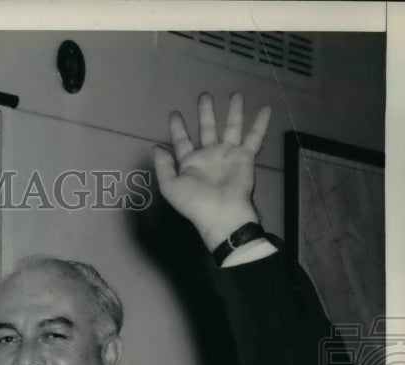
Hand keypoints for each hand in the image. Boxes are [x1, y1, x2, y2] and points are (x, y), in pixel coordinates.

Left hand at [153, 92, 271, 249]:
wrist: (221, 213)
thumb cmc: (194, 202)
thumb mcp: (170, 186)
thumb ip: (164, 166)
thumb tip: (156, 147)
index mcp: (190, 163)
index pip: (182, 141)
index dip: (178, 128)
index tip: (174, 113)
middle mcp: (209, 156)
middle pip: (207, 128)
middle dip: (206, 112)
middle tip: (204, 95)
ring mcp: (228, 155)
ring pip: (231, 127)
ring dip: (234, 111)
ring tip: (235, 93)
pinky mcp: (245, 157)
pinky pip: (254, 137)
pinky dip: (260, 123)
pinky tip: (265, 107)